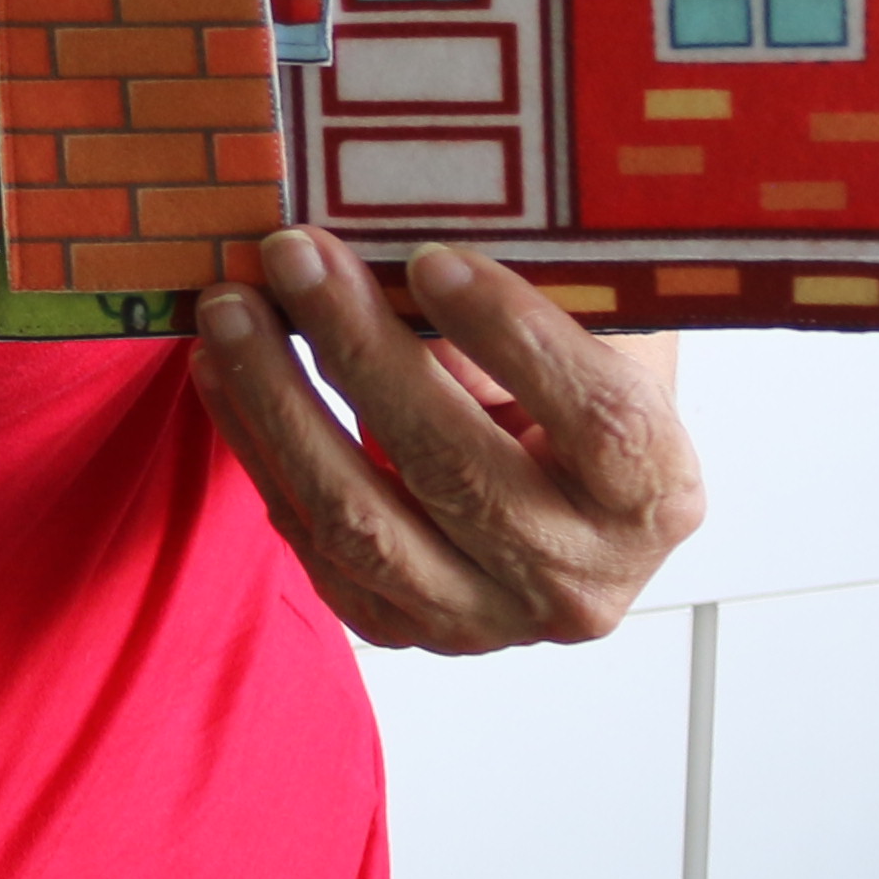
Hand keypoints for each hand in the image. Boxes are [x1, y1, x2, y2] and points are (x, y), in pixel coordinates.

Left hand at [191, 231, 701, 653]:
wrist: (563, 499)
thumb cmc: (580, 388)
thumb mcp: (595, 331)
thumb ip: (534, 302)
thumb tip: (403, 251)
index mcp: (657, 494)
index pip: (598, 420)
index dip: (512, 335)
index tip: (430, 255)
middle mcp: (580, 579)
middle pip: (457, 468)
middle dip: (359, 349)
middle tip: (294, 254)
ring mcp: (486, 620)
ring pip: (363, 522)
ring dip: (281, 403)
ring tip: (231, 309)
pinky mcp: (403, 627)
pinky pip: (312, 543)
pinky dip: (258, 450)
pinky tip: (221, 370)